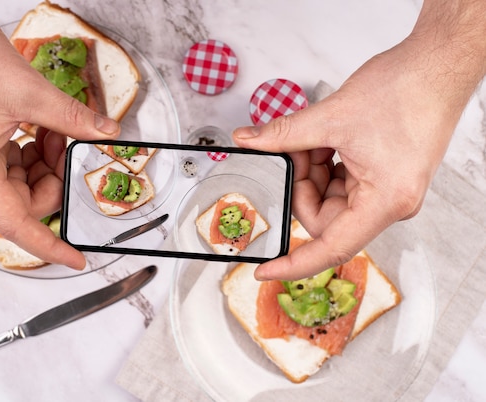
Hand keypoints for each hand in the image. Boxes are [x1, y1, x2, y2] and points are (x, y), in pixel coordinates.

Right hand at [0, 1, 120, 268]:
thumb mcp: (29, 92)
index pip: (16, 223)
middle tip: (72, 151)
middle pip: (22, 200)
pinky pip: (12, 159)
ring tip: (58, 128)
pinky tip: (45, 126)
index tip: (74, 258)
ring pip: (19, 179)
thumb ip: (72, 119)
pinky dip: (34, 148)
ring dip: (46, 160)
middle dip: (55, 181)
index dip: (48, 245)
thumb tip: (104, 133)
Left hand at [234, 0, 485, 279]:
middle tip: (293, 154)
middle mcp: (389, 203)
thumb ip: (283, 134)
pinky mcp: (384, 176)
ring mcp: (387, 190)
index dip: (294, 264)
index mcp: (384, 201)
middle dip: (300, 187)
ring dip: (312, 172)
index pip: (331, 248)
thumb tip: (249, 141)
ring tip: (313, 138)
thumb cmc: (407, 90)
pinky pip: (342, 183)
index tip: (266, 271)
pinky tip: (324, 140)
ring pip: (331, 199)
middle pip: (325, 218)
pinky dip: (324, 164)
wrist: (438, 65)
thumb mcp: (331, 116)